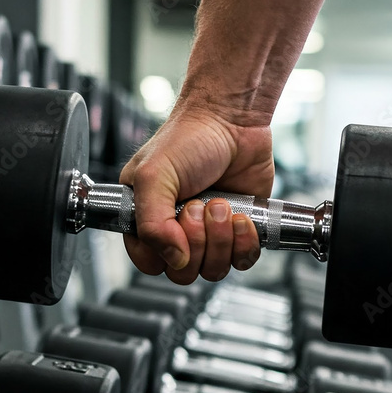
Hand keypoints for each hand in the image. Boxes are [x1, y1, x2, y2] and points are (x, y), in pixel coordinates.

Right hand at [118, 98, 273, 284]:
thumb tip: (174, 259)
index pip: (149, 262)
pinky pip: (242, 261)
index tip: (175, 225)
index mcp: (146, 219)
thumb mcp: (153, 176)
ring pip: (212, 270)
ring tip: (221, 205)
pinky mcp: (238, 232)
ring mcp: (208, 233)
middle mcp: (176, 230)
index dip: (164, 254)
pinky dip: (245, 243)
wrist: (233, 120)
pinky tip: (242, 217)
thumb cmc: (189, 138)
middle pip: (183, 272)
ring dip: (221, 239)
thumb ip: (152, 223)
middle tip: (199, 206)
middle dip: (197, 241)